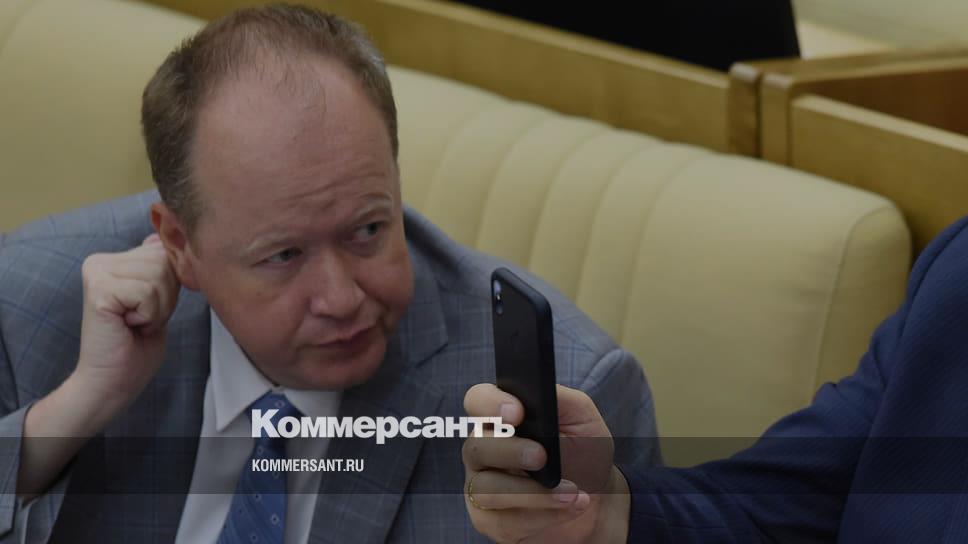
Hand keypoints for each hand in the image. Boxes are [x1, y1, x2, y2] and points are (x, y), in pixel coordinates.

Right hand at [72, 233, 180, 416]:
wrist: (113, 381)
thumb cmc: (136, 345)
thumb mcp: (157, 298)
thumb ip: (157, 267)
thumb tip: (162, 236)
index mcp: (113, 259)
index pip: (166, 252)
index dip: (170, 287)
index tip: (147, 309)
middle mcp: (99, 260)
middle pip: (165, 261)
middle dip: (166, 297)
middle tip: (141, 319)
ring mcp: (96, 272)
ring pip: (159, 276)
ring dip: (158, 308)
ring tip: (135, 323)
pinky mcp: (98, 290)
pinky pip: (147, 292)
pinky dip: (149, 315)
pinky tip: (128, 326)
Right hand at [462, 384, 630, 542]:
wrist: (596, 500)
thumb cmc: (584, 453)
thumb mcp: (582, 419)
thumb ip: (562, 399)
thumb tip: (543, 390)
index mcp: (500, 417)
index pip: (477, 400)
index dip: (490, 404)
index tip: (518, 413)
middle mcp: (483, 448)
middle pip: (475, 446)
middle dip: (510, 451)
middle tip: (542, 457)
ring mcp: (481, 485)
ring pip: (487, 489)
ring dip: (533, 493)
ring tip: (572, 491)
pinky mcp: (489, 520)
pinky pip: (504, 521)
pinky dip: (542, 516)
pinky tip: (570, 506)